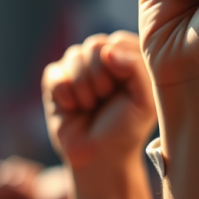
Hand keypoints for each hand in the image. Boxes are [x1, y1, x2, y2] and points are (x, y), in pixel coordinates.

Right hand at [42, 31, 156, 169]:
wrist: (98, 157)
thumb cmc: (125, 129)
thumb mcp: (144, 101)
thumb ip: (136, 68)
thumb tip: (107, 50)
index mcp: (126, 57)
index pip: (119, 41)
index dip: (120, 66)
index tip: (125, 91)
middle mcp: (101, 58)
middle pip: (94, 45)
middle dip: (100, 78)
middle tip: (105, 100)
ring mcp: (76, 68)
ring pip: (73, 57)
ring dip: (84, 90)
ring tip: (90, 107)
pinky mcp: (55, 81)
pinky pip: (54, 74)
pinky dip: (65, 95)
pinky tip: (73, 108)